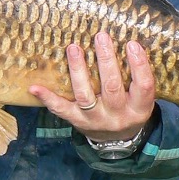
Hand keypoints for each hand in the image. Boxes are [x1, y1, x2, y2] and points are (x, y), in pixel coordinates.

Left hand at [31, 32, 155, 141]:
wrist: (117, 143)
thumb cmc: (129, 109)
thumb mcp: (140, 99)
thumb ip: (137, 77)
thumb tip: (129, 39)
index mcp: (139, 108)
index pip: (143, 86)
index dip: (139, 65)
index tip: (132, 44)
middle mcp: (117, 115)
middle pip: (112, 87)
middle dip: (106, 60)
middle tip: (101, 37)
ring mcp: (95, 119)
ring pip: (85, 95)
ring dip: (78, 70)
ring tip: (74, 48)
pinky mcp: (77, 121)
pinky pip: (61, 109)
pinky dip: (47, 98)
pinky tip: (35, 87)